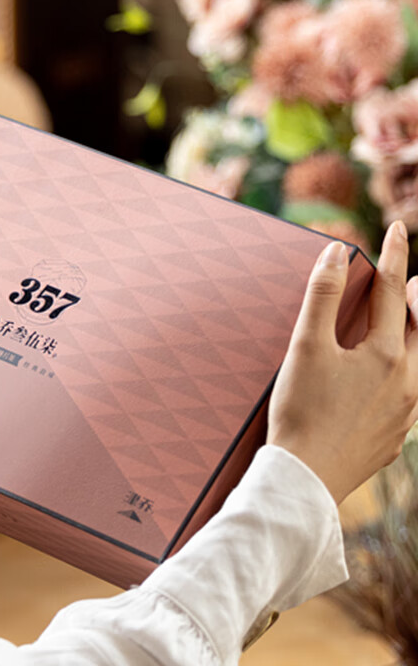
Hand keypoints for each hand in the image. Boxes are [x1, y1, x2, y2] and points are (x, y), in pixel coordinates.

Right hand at [267, 220, 417, 504]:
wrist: (305, 478)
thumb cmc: (301, 411)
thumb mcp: (305, 347)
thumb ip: (321, 296)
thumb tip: (336, 252)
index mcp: (386, 356)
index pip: (392, 292)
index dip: (393, 256)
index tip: (397, 228)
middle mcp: (407, 382)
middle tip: (414, 280)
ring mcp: (405, 413)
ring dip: (416, 337)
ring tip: (407, 324)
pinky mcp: (394, 436)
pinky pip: (411, 394)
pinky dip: (407, 372)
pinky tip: (390, 379)